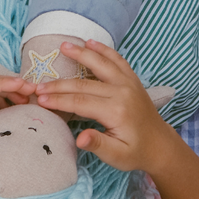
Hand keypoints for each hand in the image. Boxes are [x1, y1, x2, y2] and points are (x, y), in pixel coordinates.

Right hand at [33, 42, 173, 172]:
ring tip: (63, 46)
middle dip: (59, 83)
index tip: (40, 99)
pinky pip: (117, 60)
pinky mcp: (131, 80)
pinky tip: (91, 43)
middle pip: (84, 83)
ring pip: (101, 63)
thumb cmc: (135, 153)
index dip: (59, 100)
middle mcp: (122, 92)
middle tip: (39, 84)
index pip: (80, 101)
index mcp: (116, 111)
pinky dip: (104, 50)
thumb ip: (98, 145)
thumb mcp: (116, 156)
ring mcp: (128, 83)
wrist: (159, 145)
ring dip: (81, 53)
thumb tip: (80, 138)